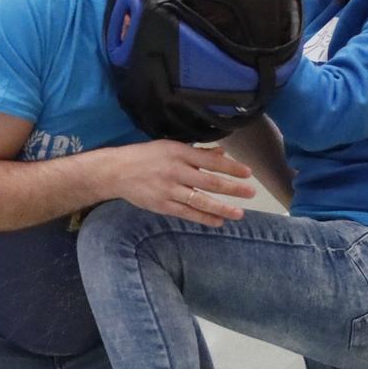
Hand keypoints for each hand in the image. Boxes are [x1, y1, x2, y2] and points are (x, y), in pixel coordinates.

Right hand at [105, 141, 255, 227]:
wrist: (117, 172)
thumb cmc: (146, 156)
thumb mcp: (170, 147)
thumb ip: (196, 152)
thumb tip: (221, 154)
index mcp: (179, 153)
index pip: (212, 161)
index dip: (232, 167)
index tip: (248, 173)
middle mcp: (176, 171)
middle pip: (210, 182)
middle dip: (233, 188)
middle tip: (251, 193)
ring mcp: (169, 190)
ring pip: (201, 201)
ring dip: (222, 208)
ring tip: (239, 213)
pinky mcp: (163, 206)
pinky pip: (188, 213)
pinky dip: (204, 218)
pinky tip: (218, 221)